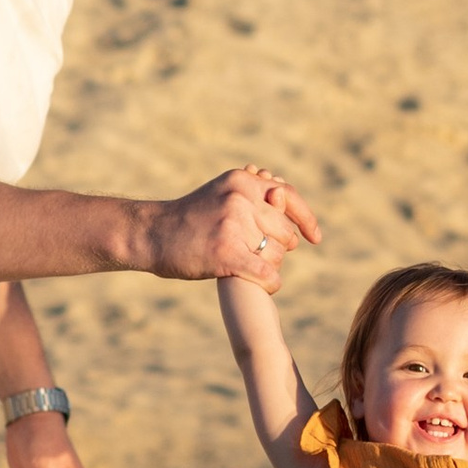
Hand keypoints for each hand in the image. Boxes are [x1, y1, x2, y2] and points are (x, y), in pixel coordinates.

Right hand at [145, 165, 319, 288]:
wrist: (152, 233)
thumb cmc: (189, 218)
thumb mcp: (221, 192)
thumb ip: (252, 194)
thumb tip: (285, 195)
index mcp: (242, 181)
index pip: (289, 196)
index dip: (306, 219)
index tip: (315, 238)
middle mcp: (240, 198)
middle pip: (284, 230)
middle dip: (282, 247)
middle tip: (266, 257)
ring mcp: (233, 225)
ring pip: (276, 252)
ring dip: (272, 266)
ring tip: (256, 270)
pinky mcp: (226, 252)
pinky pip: (266, 273)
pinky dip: (271, 283)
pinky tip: (269, 286)